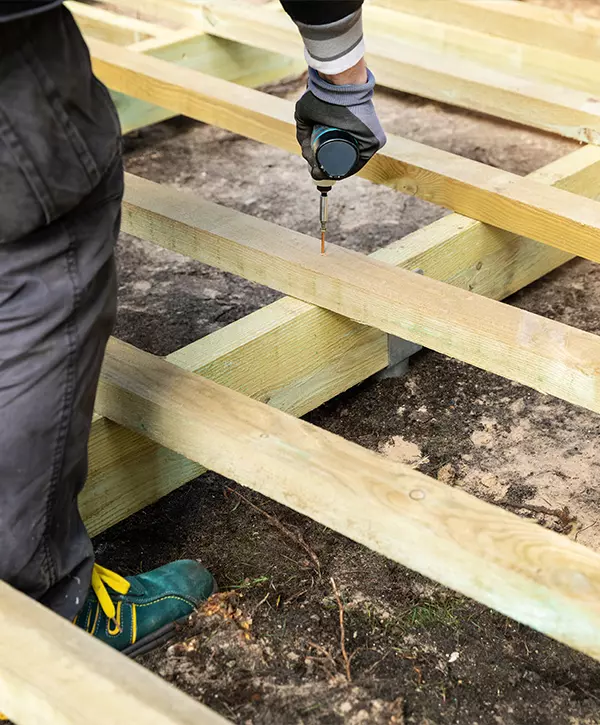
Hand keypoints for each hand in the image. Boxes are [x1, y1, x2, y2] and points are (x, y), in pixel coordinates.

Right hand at [295, 59, 386, 180]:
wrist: (338, 83)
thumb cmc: (321, 94)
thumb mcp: (306, 114)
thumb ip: (302, 132)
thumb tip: (306, 155)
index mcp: (348, 131)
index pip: (337, 154)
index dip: (323, 164)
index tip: (313, 167)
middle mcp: (360, 136)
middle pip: (342, 161)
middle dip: (327, 170)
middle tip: (315, 171)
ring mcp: (370, 138)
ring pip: (349, 162)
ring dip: (334, 172)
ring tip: (321, 172)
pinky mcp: (375, 140)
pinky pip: (359, 161)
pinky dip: (346, 170)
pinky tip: (334, 174)